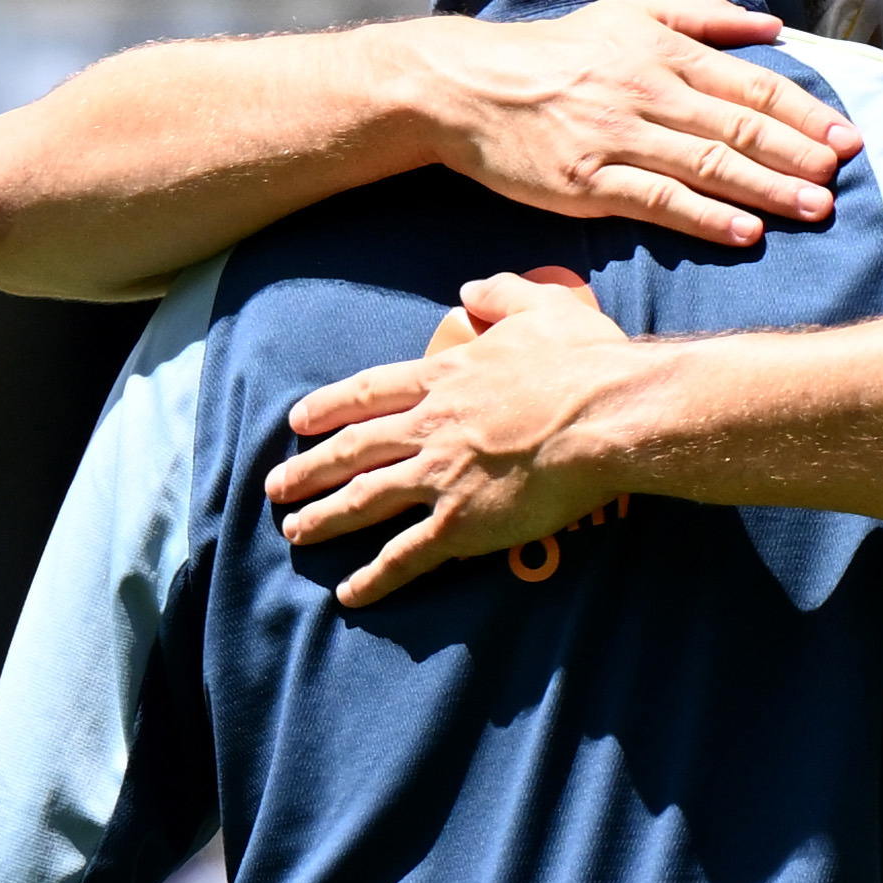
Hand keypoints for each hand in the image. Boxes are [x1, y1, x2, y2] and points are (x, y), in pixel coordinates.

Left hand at [268, 273, 635, 603]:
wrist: (606, 415)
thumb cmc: (584, 363)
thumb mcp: (542, 307)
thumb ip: (501, 293)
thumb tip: (471, 287)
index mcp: (445, 377)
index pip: (369, 392)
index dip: (328, 408)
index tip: (297, 422)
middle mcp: (430, 426)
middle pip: (353, 448)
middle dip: (309, 469)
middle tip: (275, 486)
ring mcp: (441, 476)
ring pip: (365, 500)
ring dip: (325, 517)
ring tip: (295, 533)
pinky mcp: (463, 523)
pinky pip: (407, 556)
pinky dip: (374, 576)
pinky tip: (349, 594)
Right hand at [428, 0, 854, 246]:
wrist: (469, 87)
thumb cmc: (556, 53)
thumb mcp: (628, 12)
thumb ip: (703, 18)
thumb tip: (772, 28)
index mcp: (663, 50)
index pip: (749, 84)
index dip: (803, 112)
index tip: (845, 137)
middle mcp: (647, 91)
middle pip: (738, 126)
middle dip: (799, 153)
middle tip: (844, 176)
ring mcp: (618, 138)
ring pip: (708, 165)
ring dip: (768, 189)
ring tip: (816, 208)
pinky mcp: (587, 182)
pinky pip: (657, 201)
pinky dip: (705, 217)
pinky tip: (745, 232)